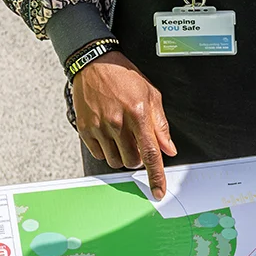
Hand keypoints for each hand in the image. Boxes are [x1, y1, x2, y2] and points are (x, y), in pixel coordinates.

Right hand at [72, 51, 176, 198]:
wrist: (95, 64)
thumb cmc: (124, 77)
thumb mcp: (151, 95)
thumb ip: (160, 125)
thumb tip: (169, 149)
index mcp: (138, 114)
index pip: (150, 153)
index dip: (156, 176)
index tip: (158, 191)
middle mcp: (118, 122)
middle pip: (132, 161)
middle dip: (137, 158)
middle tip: (136, 142)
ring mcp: (100, 127)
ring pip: (115, 161)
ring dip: (122, 156)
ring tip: (121, 136)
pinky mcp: (86, 129)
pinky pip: (99, 154)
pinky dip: (106, 150)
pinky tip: (108, 134)